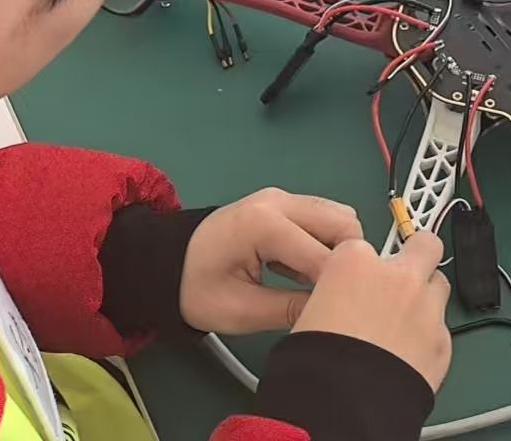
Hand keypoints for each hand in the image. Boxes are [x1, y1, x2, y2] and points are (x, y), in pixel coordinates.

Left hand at [180, 188, 364, 333]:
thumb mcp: (239, 310)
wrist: (164, 262)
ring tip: (315, 284)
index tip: (339, 311)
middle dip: (346, 262)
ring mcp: (282, 198)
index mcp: (264, 223)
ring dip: (338, 250)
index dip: (337, 287)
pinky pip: (323, 218)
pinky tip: (304, 270)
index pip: (325, 255)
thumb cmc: (195, 287)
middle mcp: (279, 201)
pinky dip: (326, 243)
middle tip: (331, 296)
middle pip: (344, 224)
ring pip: (339, 217)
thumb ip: (289, 309)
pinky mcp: (284, 204)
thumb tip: (330, 312)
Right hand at [290, 232, 452, 390]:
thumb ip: (334, 296)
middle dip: (418, 254)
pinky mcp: (443, 342)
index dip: (359, 265)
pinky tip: (409, 355)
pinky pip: (442, 329)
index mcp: (354, 263)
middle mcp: (396, 278)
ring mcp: (426, 308)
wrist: (343, 403)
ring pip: (439, 285)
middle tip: (404, 275)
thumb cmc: (315, 362)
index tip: (357, 280)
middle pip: (424, 245)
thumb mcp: (309, 315)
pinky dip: (429, 337)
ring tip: (405, 323)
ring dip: (426, 297)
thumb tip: (339, 304)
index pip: (362, 246)